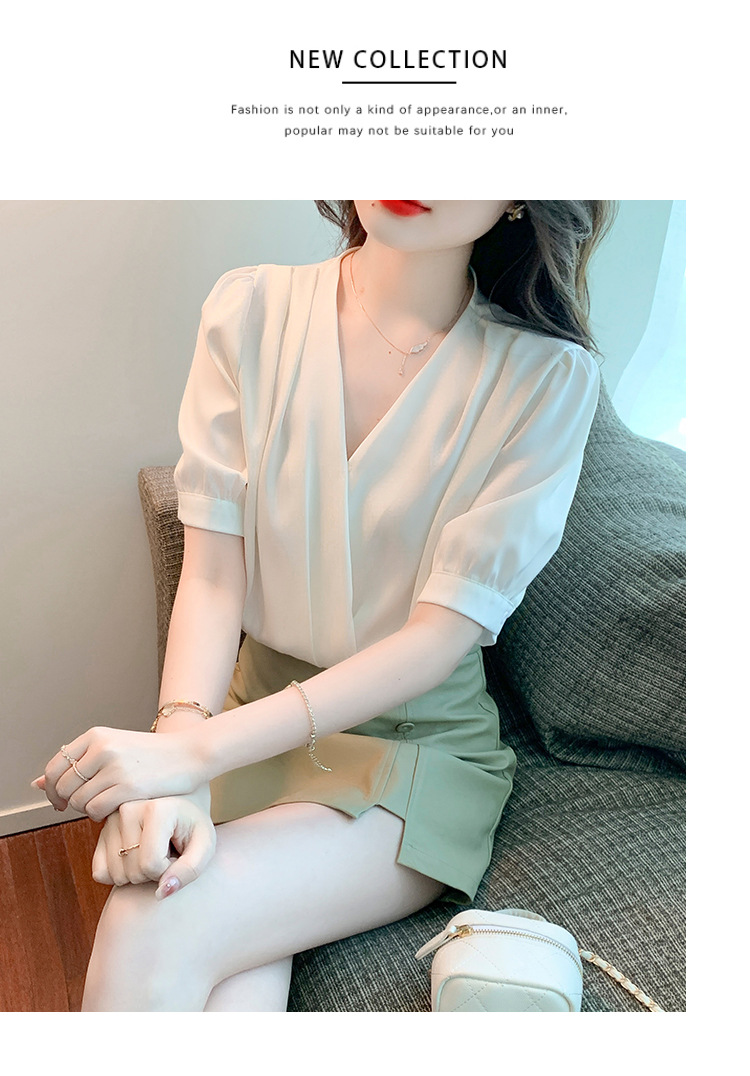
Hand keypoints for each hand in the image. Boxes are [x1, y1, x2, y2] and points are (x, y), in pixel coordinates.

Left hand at [31, 726, 208, 820]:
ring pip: (78, 802)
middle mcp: (102, 748)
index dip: (52, 789)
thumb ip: (77, 764)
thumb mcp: (113, 748)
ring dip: (87, 809)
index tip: (63, 799)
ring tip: (106, 802)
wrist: (190, 754)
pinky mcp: (127, 787)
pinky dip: (100, 816)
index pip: (54, 768)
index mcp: (96, 735)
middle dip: (70, 802)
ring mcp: (114, 768)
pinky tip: (115, 807)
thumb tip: (36, 784)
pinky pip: (95, 811)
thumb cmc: (151, 755)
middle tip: (89, 803)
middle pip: (63, 787)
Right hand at [92, 794, 216, 899]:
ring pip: (116, 875)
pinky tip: (136, 858)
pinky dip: (118, 875)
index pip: (151, 864)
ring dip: (137, 875)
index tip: (178, 856)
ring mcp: (110, 820)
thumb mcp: (205, 846)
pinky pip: (100, 873)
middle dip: (154, 874)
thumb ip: (189, 870)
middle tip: (166, 854)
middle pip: (133, 872)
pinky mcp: (100, 833)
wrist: (180, 809)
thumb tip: (161, 893)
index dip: (168, 870)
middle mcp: (128, 809)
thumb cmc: (193, 828)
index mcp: (156, 809)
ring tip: (153, 853)